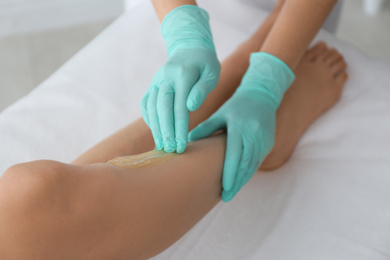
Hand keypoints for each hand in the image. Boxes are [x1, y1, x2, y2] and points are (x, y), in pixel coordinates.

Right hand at [140, 5, 220, 153]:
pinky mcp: (152, 85)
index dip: (180, 128)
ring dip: (156, 128)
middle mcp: (165, 78)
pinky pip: (146, 104)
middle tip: (171, 150)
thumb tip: (189, 107)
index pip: (179, 107)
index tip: (182, 146)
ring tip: (162, 146)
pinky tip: (156, 132)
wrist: (189, 47)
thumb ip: (202, 89)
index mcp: (183, 75)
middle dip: (166, 131)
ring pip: (152, 107)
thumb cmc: (205, 64)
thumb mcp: (212, 73)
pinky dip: (149, 118)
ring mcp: (156, 81)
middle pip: (162, 109)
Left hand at [189, 52, 294, 201]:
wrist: (262, 95)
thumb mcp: (220, 114)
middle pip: (245, 164)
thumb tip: (186, 142)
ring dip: (242, 180)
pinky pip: (257, 162)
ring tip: (231, 193)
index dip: (230, 173)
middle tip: (225, 197)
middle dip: (236, 183)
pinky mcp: (268, 143)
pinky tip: (239, 181)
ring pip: (252, 166)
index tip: (224, 188)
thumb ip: (205, 129)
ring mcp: (264, 140)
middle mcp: (254, 135)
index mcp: (240, 127)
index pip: (235, 155)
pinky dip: (248, 172)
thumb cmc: (236, 105)